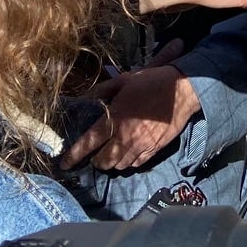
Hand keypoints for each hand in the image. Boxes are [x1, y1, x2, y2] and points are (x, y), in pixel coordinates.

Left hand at [68, 44, 198, 170]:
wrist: (182, 90)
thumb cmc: (150, 82)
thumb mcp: (123, 80)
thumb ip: (101, 91)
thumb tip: (83, 98)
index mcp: (113, 119)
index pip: (88, 143)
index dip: (73, 156)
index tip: (64, 164)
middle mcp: (124, 137)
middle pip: (103, 161)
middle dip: (95, 160)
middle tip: (95, 153)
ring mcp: (140, 146)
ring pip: (119, 165)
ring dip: (112, 162)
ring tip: (111, 153)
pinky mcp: (154, 150)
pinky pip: (136, 165)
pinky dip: (128, 162)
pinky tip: (128, 153)